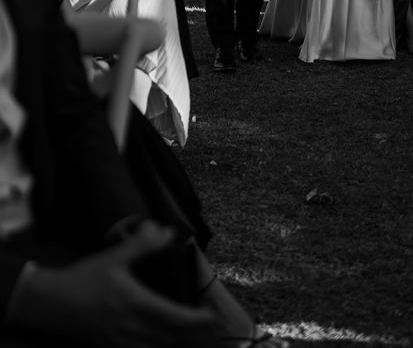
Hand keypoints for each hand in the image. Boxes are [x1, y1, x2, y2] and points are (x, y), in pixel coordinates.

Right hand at [7, 221, 218, 346]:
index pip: (175, 318)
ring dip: (167, 342)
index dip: (196, 320)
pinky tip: (150, 338)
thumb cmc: (80, 280)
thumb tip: (164, 232)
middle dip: (185, 333)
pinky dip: (148, 347)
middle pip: (168, 339)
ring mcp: (118, 343)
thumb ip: (141, 246)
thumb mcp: (112, 258)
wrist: (47, 304)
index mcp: (136, 305)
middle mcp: (130, 328)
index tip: (210, 316)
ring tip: (176, 331)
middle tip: (198, 323)